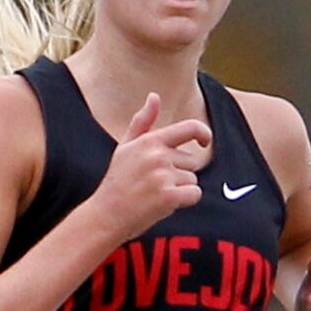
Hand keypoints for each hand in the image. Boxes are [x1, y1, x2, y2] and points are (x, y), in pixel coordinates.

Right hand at [92, 93, 211, 242]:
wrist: (106, 214)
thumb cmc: (118, 181)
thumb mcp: (126, 146)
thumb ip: (143, 122)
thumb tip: (154, 96)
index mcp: (150, 141)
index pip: (189, 128)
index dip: (203, 133)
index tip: (204, 141)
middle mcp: (158, 155)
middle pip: (192, 161)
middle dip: (180, 173)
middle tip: (156, 183)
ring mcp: (163, 176)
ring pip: (193, 180)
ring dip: (180, 189)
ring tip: (155, 194)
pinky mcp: (169, 196)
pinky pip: (195, 194)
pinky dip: (185, 201)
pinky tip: (165, 204)